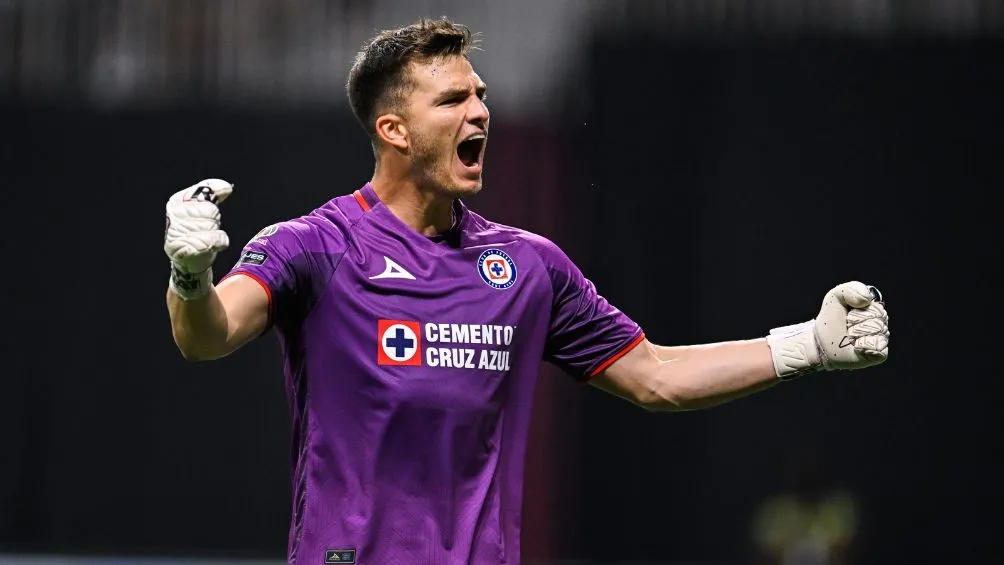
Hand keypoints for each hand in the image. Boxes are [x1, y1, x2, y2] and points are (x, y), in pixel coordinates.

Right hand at [164, 179, 233, 299]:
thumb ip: (211, 195)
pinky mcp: (185, 251)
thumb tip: (226, 187)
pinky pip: (213, 241)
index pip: (201, 193)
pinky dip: (219, 243)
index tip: (215, 206)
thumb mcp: (201, 211)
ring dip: (216, 233)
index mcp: (175, 204)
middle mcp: (173, 219)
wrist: (190, 263)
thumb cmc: (199, 233)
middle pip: (210, 211)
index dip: (212, 199)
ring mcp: (177, 236)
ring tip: (207, 239)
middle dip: (214, 220)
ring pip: (212, 226)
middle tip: (207, 229)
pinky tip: (213, 246)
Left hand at [766, 281, 889, 379]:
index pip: (876, 308)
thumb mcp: (835, 296)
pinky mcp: (877, 354)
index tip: (847, 315)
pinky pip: (880, 350)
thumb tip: (867, 300)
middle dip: (856, 322)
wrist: (821, 341)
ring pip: (878, 333)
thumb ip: (851, 289)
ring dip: (858, 334)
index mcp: (874, 309)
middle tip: (847, 326)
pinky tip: (856, 346)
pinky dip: (865, 346)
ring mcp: (880, 339)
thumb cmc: (830, 319)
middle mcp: (881, 323)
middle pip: (877, 320)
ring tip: (849, 336)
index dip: (857, 311)